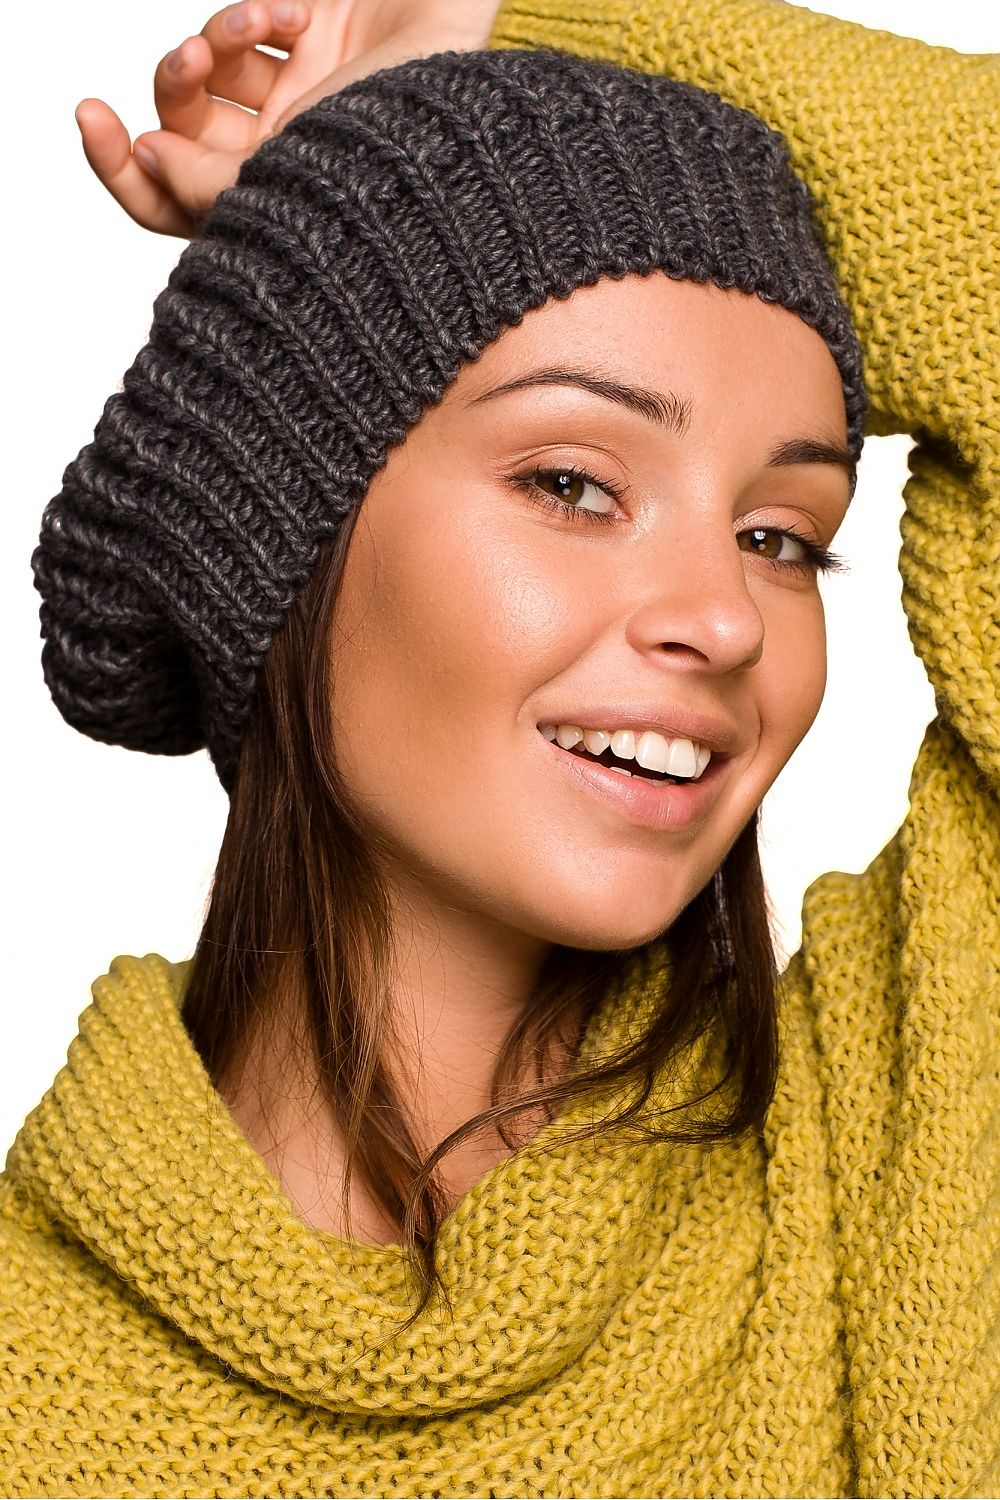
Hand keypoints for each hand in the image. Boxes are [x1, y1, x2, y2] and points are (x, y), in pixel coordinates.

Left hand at [75, 0, 501, 237]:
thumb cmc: (408, 151)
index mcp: (276, 211)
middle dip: (172, 89)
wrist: (478, 88)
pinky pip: (250, 22)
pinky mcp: (315, 37)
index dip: (123, 167)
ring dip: (214, 41)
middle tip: (190, 63)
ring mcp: (298, 96)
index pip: (173, 204)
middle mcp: (281, 160)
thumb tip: (147, 161)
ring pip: (209, 68)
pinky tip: (292, 14)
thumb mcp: (296, 183)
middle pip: (183, 127)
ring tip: (250, 29)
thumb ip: (211, 187)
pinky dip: (258, 12)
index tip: (94, 120)